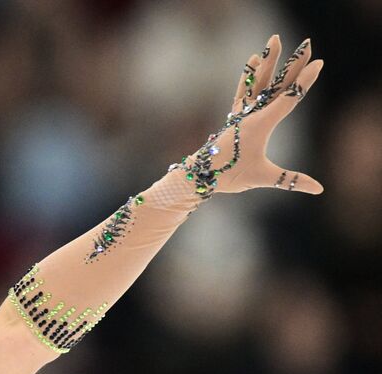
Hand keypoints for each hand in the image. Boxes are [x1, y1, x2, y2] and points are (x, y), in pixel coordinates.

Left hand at [176, 34, 324, 198]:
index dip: (304, 81)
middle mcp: (252, 114)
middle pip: (278, 83)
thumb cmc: (228, 176)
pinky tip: (253, 59)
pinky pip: (244, 89)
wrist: (198, 175)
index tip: (318, 64)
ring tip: (274, 40)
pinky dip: (251, 74)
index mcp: (261, 124)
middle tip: (309, 44)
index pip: (289, 98)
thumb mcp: (262, 177)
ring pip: (260, 81)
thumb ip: (291, 180)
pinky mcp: (235, 115)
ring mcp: (242, 113)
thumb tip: (319, 189)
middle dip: (294, 64)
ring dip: (270, 61)